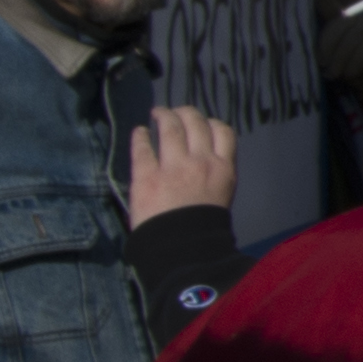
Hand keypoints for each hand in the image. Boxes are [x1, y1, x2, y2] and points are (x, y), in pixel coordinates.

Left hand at [125, 107, 239, 225]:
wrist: (184, 250)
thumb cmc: (205, 227)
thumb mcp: (222, 194)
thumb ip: (215, 172)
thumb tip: (203, 156)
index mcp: (222, 168)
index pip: (222, 131)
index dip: (210, 122)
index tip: (202, 123)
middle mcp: (200, 161)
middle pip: (195, 123)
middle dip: (185, 113)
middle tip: (175, 112)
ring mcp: (172, 167)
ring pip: (170, 128)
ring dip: (163, 116)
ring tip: (157, 113)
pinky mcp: (146, 176)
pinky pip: (143, 149)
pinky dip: (141, 137)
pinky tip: (140, 132)